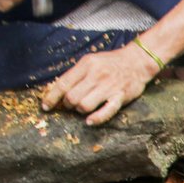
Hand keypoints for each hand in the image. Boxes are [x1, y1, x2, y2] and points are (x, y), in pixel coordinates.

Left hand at [42, 43, 158, 125]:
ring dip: (80, 110)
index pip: (63, 83)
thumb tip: (58, 92)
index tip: (46, 107)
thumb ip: (76, 75)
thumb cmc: (111, 62)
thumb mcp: (91, 61)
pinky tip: (89, 121)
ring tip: (84, 108)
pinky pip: (105, 112)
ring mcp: (109, 87)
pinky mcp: (120, 97)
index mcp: (86, 65)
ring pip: (84, 106)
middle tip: (72, 105)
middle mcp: (96, 75)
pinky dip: (96, 119)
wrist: (138, 61)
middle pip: (72, 97)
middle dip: (68, 105)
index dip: (51, 97)